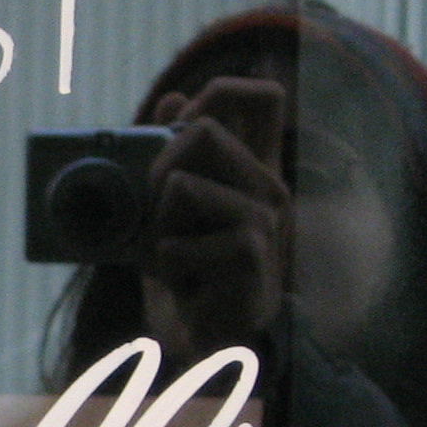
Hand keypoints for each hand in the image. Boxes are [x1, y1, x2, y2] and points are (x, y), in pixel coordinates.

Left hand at [139, 75, 289, 365]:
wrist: (207, 336)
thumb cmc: (189, 269)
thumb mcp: (169, 208)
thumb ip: (172, 155)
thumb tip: (171, 99)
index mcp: (253, 168)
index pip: (264, 99)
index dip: (223, 90)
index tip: (182, 120)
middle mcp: (269, 185)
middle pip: (202, 131)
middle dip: (158, 167)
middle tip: (157, 214)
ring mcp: (265, 217)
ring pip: (181, 185)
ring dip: (157, 223)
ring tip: (174, 254)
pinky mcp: (251, 250)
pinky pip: (176, 240)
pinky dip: (164, 263)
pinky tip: (186, 281)